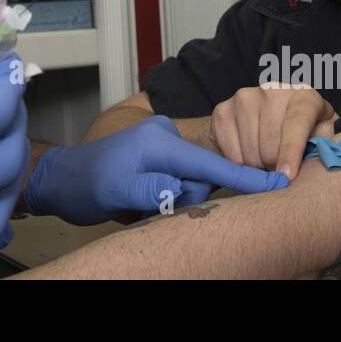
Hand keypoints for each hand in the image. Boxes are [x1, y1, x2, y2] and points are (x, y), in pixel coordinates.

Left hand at [24, 115, 286, 225]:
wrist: (63, 179)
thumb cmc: (86, 184)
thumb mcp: (116, 190)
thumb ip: (150, 188)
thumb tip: (176, 190)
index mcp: (159, 140)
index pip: (209, 162)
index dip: (244, 177)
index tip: (277, 184)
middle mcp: (165, 136)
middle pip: (202, 176)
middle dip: (186, 197)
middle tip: (151, 205)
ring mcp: (163, 144)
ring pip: (192, 181)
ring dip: (175, 199)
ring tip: (142, 202)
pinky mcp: (160, 156)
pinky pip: (181, 178)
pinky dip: (171, 194)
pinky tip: (147, 198)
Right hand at [209, 84, 336, 179]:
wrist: (267, 116)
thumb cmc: (305, 131)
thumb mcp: (323, 134)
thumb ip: (328, 143)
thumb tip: (328, 157)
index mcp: (304, 96)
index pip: (296, 123)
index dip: (291, 152)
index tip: (287, 176)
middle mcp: (271, 91)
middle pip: (269, 147)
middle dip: (275, 168)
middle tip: (280, 170)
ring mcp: (243, 98)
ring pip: (249, 154)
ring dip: (257, 168)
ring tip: (266, 162)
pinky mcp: (222, 110)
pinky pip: (229, 153)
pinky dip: (239, 164)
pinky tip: (249, 156)